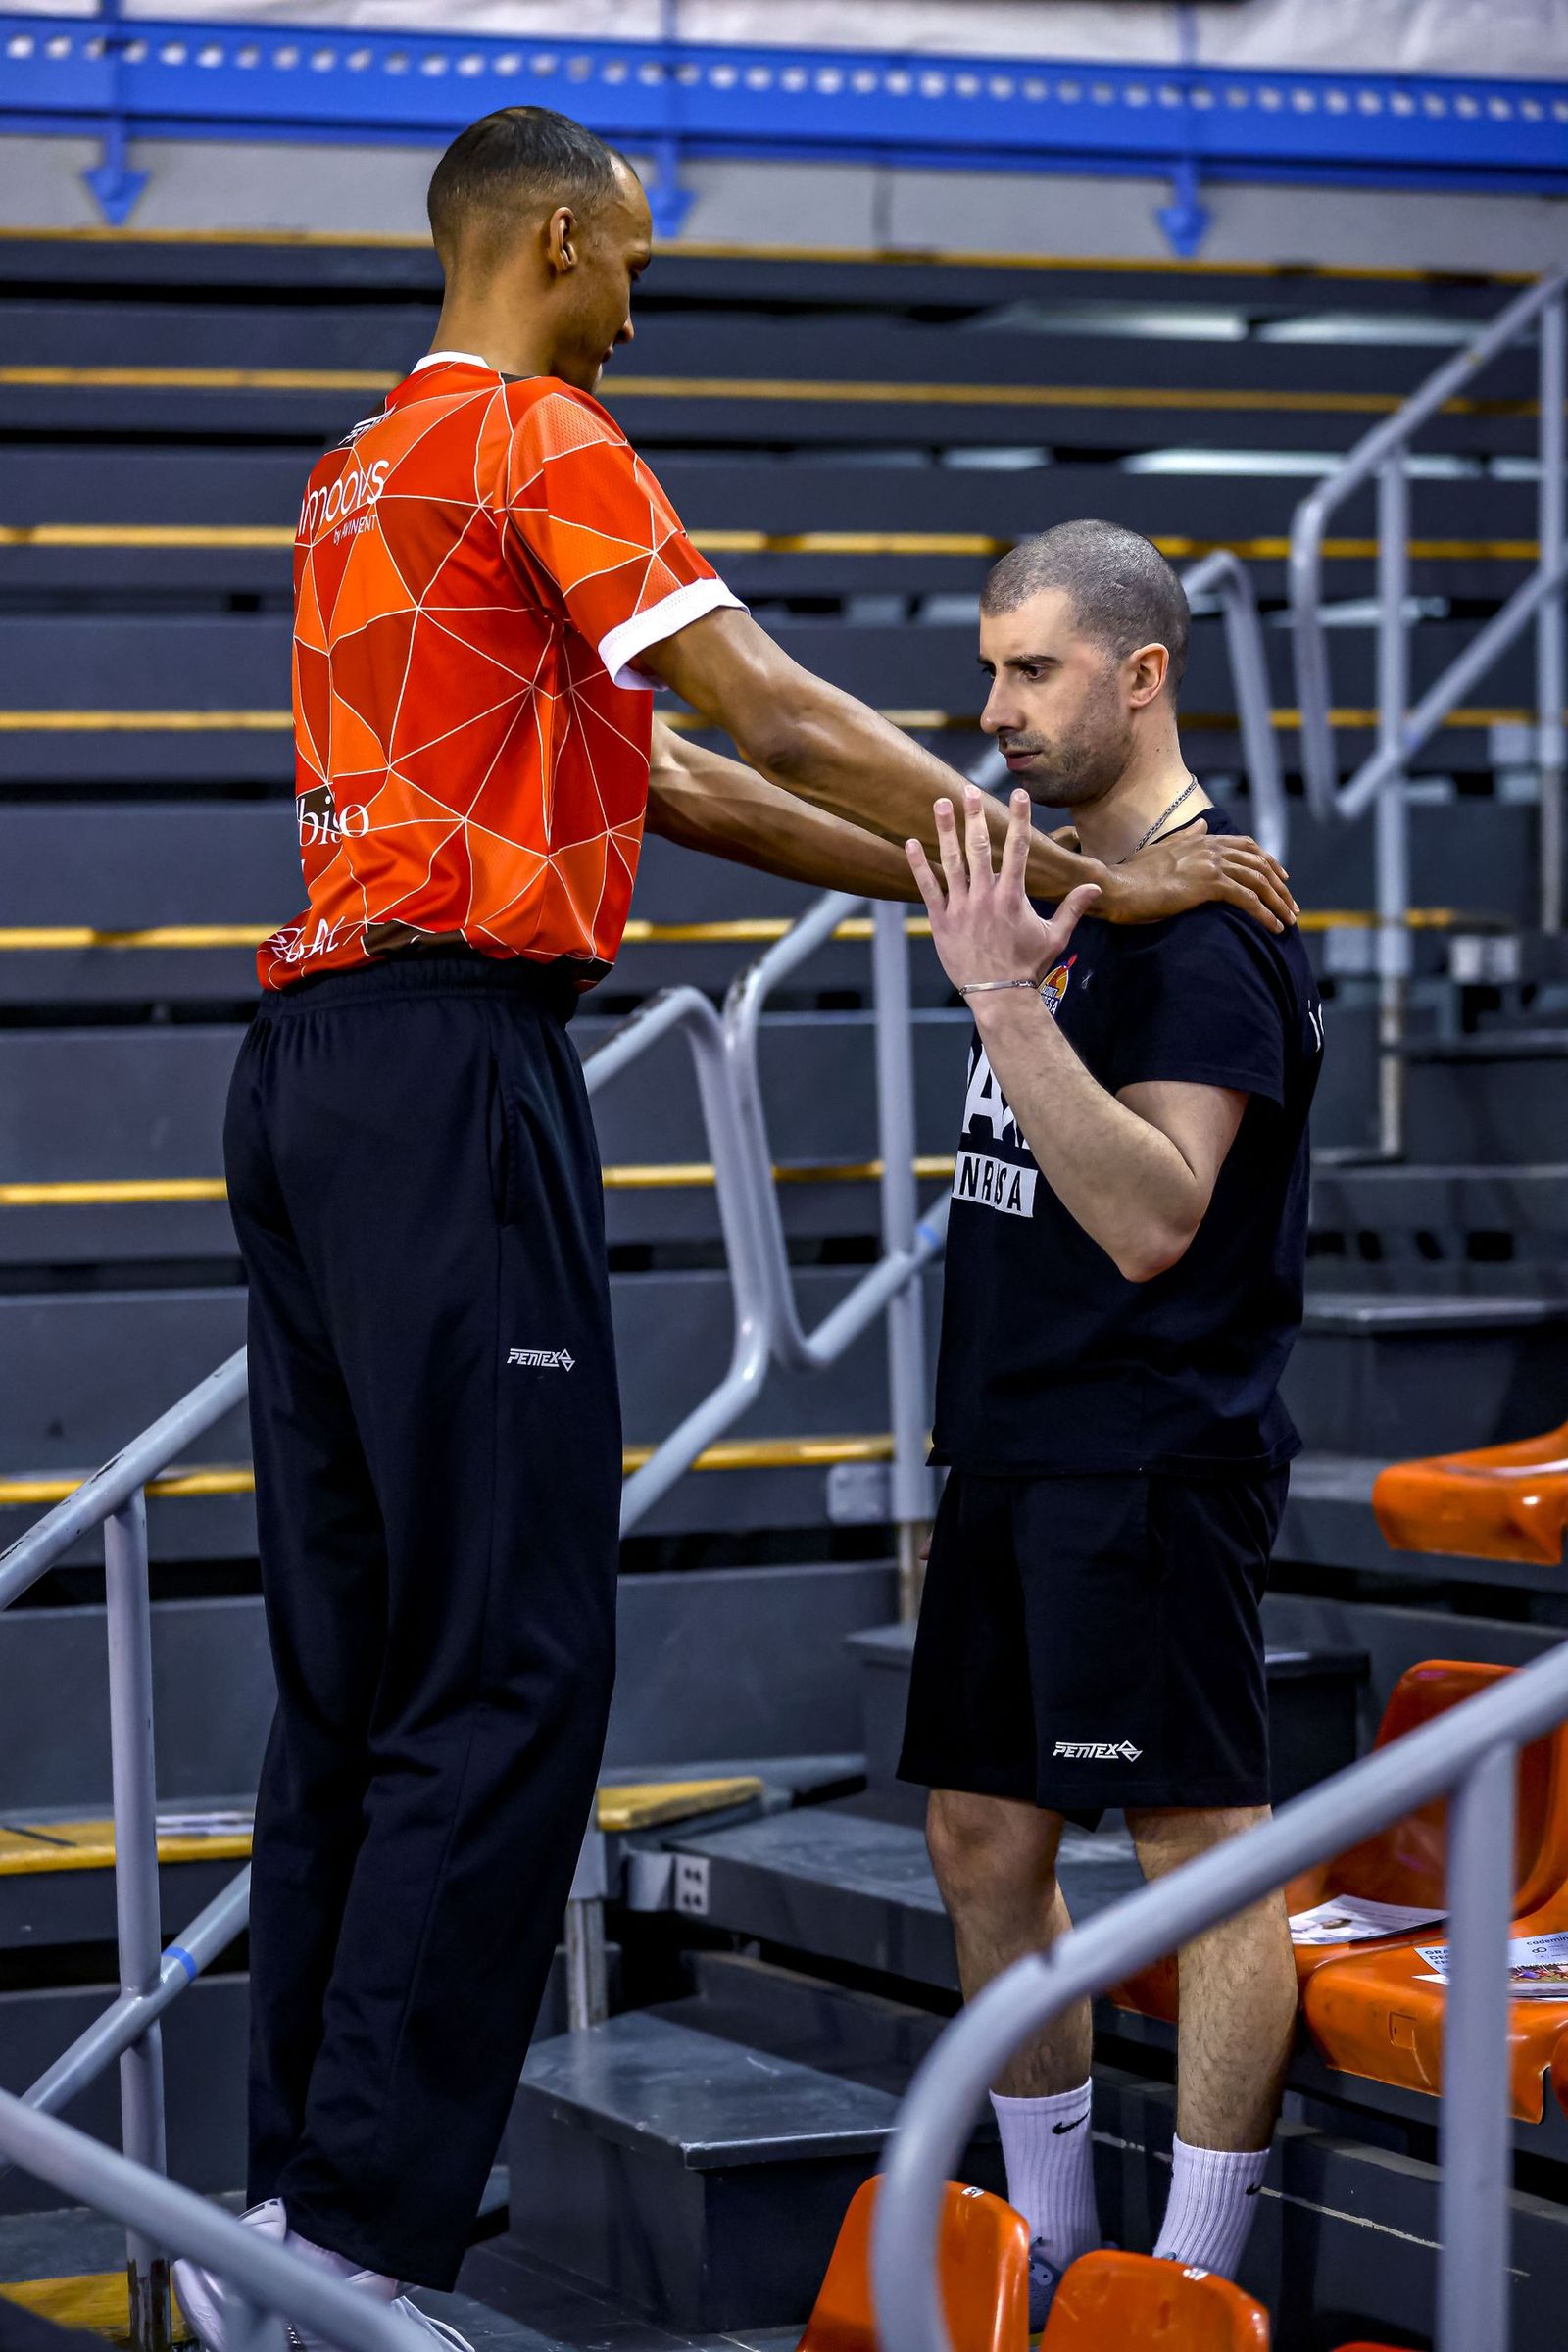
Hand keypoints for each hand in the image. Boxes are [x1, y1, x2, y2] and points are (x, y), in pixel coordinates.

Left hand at [906, 785, 1100, 993]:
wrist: (1000, 994)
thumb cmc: (1028, 966)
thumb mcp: (1055, 936)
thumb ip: (1072, 907)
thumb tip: (1095, 886)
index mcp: (1013, 896)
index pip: (1018, 848)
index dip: (1020, 819)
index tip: (1019, 794)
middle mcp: (986, 896)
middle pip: (979, 846)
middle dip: (974, 815)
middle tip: (970, 789)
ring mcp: (961, 907)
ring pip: (952, 861)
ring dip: (945, 829)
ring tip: (940, 803)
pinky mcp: (941, 920)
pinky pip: (928, 888)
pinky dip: (919, 865)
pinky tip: (910, 842)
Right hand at [1101, 819, 1297, 931]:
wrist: (1116, 886)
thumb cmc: (1132, 875)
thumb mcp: (1162, 849)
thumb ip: (1186, 837)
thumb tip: (1202, 823)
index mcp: (1201, 840)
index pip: (1246, 846)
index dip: (1268, 861)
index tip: (1280, 879)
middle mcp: (1210, 848)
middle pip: (1259, 864)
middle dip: (1279, 886)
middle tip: (1291, 906)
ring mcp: (1211, 864)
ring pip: (1259, 881)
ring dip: (1278, 902)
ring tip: (1288, 920)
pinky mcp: (1209, 884)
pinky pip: (1248, 899)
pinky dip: (1265, 914)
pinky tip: (1274, 927)